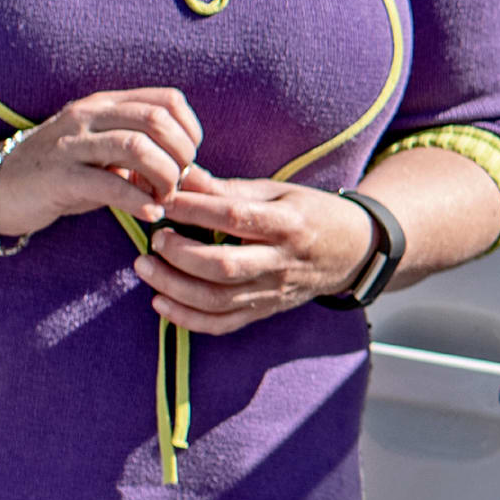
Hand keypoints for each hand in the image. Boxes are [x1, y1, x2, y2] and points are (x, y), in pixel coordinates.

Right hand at [0, 87, 197, 236]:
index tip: (189, 161)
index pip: (168, 100)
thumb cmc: (63, 176)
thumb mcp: (108, 160)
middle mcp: (89, 116)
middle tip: (177, 183)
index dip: (191, 131)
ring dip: (164, 177)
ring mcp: (71, 144)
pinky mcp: (57, 176)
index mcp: (106, 105)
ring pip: (136, 146)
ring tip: (163, 199)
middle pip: (157, 119)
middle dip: (181, 155)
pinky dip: (138, 200)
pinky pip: (107, 182)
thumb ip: (150, 162)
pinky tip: (150, 214)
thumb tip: (205, 179)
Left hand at [135, 174, 359, 334]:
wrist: (354, 252)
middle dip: (179, 254)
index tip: (165, 199)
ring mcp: (274, 292)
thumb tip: (181, 175)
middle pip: (224, 267)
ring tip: (145, 266)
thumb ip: (229, 188)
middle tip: (154, 237)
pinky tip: (160, 302)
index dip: (195, 209)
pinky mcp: (265, 311)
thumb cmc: (311, 213)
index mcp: (289, 224)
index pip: (236, 217)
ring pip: (217, 300)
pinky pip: (222, 324)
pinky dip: (187, 319)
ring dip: (173, 286)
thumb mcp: (279, 191)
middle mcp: (282, 263)